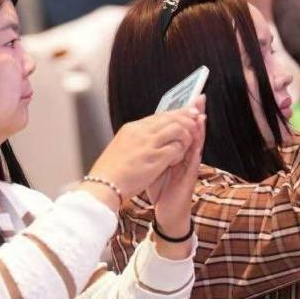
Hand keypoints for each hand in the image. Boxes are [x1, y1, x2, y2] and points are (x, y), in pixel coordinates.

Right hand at [84, 108, 200, 210]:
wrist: (102, 186)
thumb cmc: (109, 172)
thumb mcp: (121, 148)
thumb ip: (135, 140)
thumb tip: (146, 136)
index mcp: (131, 128)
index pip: (159, 115)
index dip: (176, 113)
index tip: (187, 112)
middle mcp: (140, 132)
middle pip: (170, 117)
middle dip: (186, 118)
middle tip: (196, 118)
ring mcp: (148, 144)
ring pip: (177, 129)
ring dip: (186, 135)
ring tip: (188, 143)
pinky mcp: (154, 158)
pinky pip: (176, 147)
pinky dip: (181, 151)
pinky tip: (179, 157)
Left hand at [146, 98, 204, 258]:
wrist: (167, 214)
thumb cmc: (161, 190)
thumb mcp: (155, 166)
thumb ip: (154, 151)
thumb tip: (146, 136)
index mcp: (176, 153)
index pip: (180, 130)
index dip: (184, 114)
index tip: (187, 97)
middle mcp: (185, 157)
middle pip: (191, 132)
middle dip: (195, 115)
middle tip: (199, 97)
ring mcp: (189, 167)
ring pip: (195, 143)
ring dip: (199, 128)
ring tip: (201, 112)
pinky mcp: (190, 177)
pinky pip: (194, 159)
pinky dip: (196, 147)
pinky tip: (198, 137)